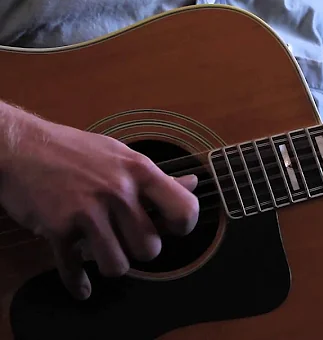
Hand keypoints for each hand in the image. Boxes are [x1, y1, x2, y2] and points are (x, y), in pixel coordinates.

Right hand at [0, 116, 198, 299]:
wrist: (20, 146)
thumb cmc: (76, 151)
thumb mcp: (122, 156)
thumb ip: (157, 178)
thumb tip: (192, 183)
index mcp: (140, 171)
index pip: (183, 210)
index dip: (182, 226)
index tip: (170, 228)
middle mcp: (118, 191)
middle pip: (150, 248)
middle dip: (139, 250)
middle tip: (127, 239)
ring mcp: (87, 211)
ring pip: (118, 265)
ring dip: (111, 264)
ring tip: (104, 252)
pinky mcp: (58, 227)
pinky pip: (74, 270)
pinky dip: (78, 283)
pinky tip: (83, 286)